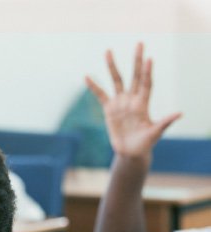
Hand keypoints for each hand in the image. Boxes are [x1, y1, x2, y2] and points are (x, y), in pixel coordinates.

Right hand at [86, 42, 180, 158]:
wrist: (131, 151)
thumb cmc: (146, 143)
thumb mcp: (156, 133)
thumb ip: (165, 122)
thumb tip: (179, 113)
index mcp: (144, 103)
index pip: (146, 83)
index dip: (147, 72)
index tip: (149, 59)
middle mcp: (132, 99)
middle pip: (135, 75)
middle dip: (136, 59)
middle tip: (139, 44)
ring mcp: (120, 103)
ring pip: (116, 80)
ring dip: (112, 66)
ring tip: (108, 51)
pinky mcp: (109, 109)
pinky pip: (100, 95)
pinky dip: (94, 86)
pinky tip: (87, 77)